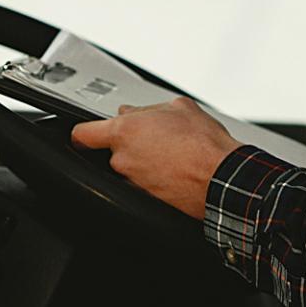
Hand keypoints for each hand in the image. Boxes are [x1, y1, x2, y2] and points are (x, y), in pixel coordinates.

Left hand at [69, 97, 241, 219]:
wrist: (223, 179)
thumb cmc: (204, 144)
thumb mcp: (178, 107)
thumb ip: (147, 108)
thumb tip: (135, 111)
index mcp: (124, 132)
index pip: (82, 134)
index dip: (82, 132)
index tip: (86, 133)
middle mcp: (123, 159)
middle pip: (110, 150)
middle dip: (126, 144)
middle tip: (151, 138)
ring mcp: (133, 181)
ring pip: (128, 167)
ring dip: (141, 161)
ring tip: (168, 154)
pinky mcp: (145, 199)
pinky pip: (142, 183)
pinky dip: (152, 177)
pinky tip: (172, 169)